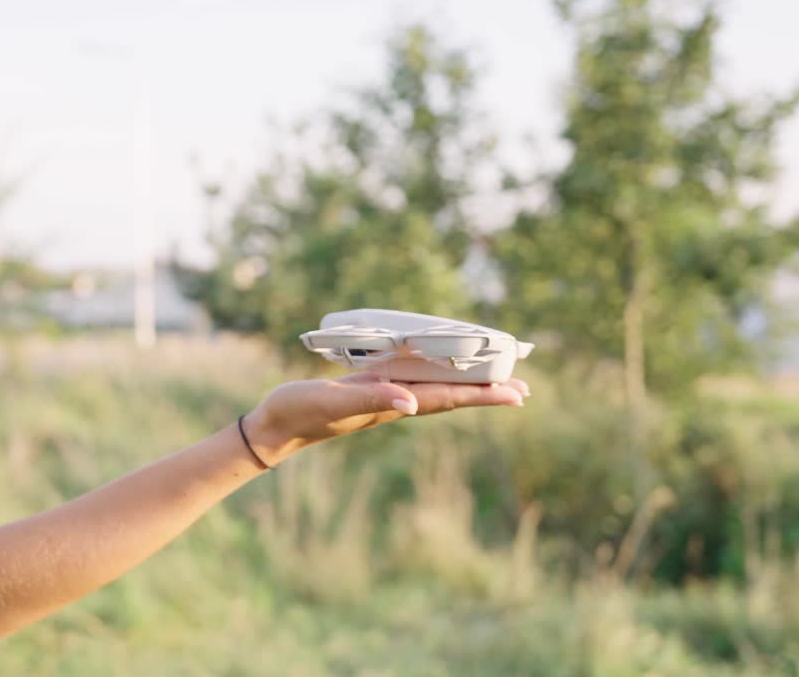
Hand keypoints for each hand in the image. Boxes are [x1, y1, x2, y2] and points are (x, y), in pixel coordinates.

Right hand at [243, 371, 529, 464]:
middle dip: (485, 392)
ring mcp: (382, 398)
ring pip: (434, 391)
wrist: (275, 425)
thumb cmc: (301, 411)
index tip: (516, 394)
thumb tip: (412, 403)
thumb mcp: (334, 401)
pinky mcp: (368, 389)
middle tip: (522, 390)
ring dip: (465, 387)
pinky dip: (435, 377)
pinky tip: (438, 373)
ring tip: (494, 384)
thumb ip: (373, 398)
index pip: (446, 398)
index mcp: (391, 404)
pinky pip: (413, 383)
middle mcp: (394, 403)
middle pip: (449, 396)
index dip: (481, 395)